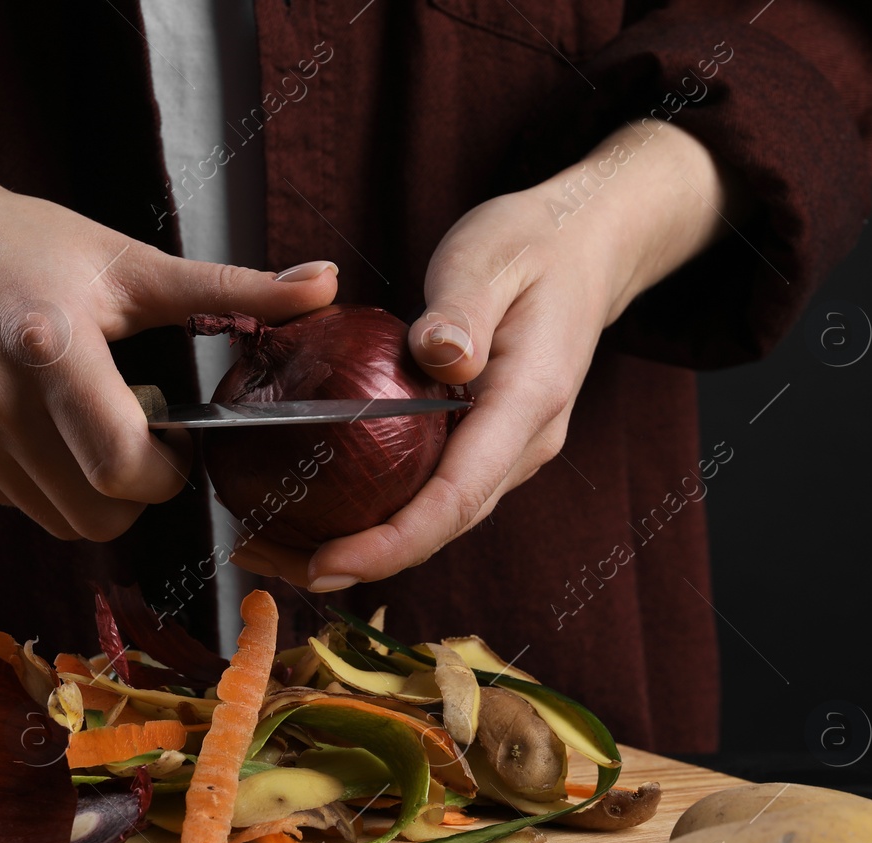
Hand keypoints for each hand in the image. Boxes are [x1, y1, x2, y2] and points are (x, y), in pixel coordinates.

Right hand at [0, 159, 336, 540]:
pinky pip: (7, 500)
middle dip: (134, 494)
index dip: (166, 476)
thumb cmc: (23, 240)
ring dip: (85, 490)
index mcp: (48, 344)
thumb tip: (327, 285)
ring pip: (49, 518)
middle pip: (90, 516)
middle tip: (139, 439)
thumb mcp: (130, 261)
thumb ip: (233, 289)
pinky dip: (37, 479)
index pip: (120, 469)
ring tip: (83, 419)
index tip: (177, 446)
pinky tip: (35, 421)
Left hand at [231, 122, 742, 588]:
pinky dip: (389, 513)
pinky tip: (336, 513)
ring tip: (295, 554)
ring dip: (375, 545)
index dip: (394, 540)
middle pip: (446, 523)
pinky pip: (438, 493)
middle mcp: (525, 441)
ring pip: (442, 517)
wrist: (583, 248)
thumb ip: (462, 309)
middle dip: (371, 558)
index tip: (331, 562)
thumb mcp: (490, 258)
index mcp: (527, 400)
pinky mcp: (490, 444)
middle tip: (288, 569)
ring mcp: (511, 450)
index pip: (458, 494)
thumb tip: (441, 356)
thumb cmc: (532, 245)